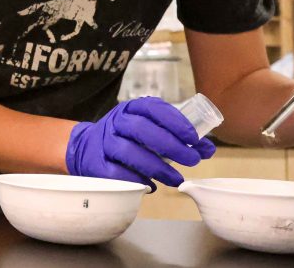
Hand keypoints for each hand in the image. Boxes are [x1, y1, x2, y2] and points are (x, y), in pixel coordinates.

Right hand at [65, 97, 214, 188]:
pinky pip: (117, 173)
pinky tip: (152, 186)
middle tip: (192, 160)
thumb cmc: (126, 137)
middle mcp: (115, 122)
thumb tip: (207, 149)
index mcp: (131, 108)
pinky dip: (136, 180)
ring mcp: (104, 142)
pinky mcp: (96, 164)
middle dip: (170, 146)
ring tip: (177, 179)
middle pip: (142, 130)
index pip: (153, 109)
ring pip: (129, 152)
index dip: (175, 121)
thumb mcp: (149, 129)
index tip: (194, 137)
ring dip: (157, 167)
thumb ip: (178, 137)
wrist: (85, 147)